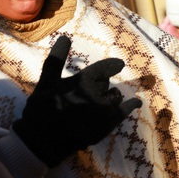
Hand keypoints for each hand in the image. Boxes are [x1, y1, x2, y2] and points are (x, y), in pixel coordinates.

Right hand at [13, 36, 141, 166]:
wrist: (42, 140)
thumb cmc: (42, 109)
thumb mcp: (45, 81)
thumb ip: (57, 59)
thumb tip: (66, 36)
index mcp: (82, 81)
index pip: (104, 69)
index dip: (112, 66)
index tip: (119, 65)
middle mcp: (96, 95)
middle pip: (106, 85)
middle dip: (101, 85)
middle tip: (93, 89)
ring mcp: (102, 112)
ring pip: (114, 98)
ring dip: (111, 96)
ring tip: (104, 100)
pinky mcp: (105, 127)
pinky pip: (123, 113)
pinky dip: (131, 106)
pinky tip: (136, 103)